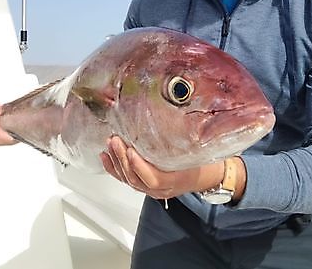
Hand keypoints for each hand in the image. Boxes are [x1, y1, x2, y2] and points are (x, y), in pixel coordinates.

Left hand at [100, 136, 223, 199]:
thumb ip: (181, 143)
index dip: (140, 166)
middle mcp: (161, 189)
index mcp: (175, 180)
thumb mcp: (195, 152)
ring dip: (117, 161)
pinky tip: (105, 156)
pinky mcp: (145, 186)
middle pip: (136, 179)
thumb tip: (169, 121)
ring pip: (129, 180)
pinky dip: (113, 169)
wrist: (205, 177)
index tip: (131, 150)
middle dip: (123, 159)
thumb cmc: (201, 163)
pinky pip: (126, 180)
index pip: (153, 179)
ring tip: (110, 144)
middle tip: (115, 140)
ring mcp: (152, 190)